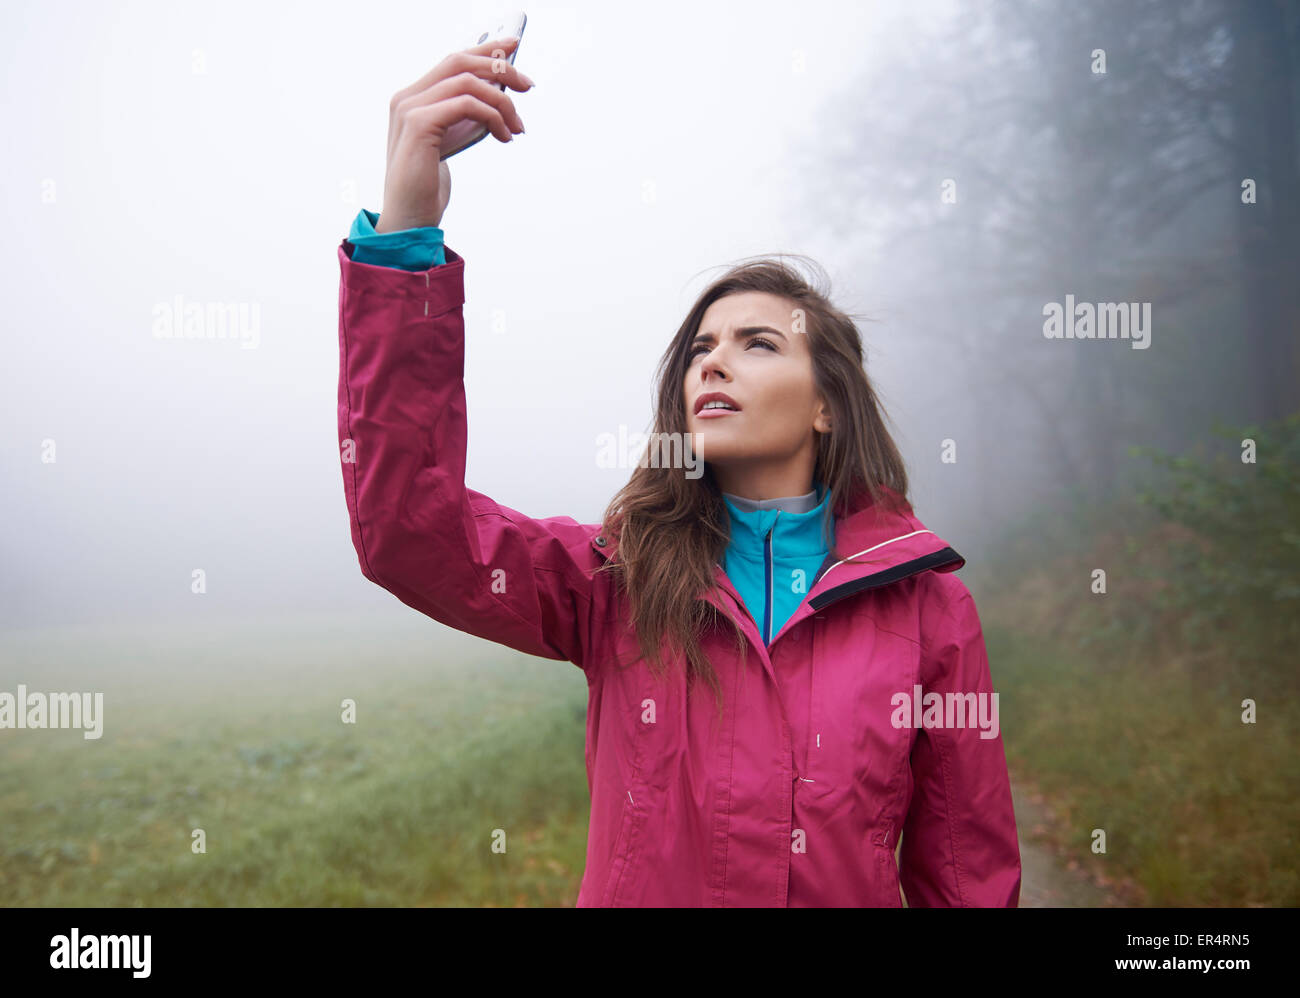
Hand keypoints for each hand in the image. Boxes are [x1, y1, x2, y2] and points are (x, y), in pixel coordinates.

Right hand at [374, 35, 533, 232]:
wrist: (409, 219)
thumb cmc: (428, 186)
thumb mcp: (450, 142)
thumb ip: (463, 116)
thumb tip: (498, 94)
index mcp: (412, 98)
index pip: (452, 61)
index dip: (485, 50)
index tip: (514, 47)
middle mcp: (407, 97)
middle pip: (460, 61)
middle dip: (500, 68)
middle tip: (528, 86)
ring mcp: (409, 108)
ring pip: (468, 82)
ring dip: (502, 101)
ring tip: (517, 127)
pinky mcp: (419, 123)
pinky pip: (467, 104)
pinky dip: (493, 116)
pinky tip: (505, 136)